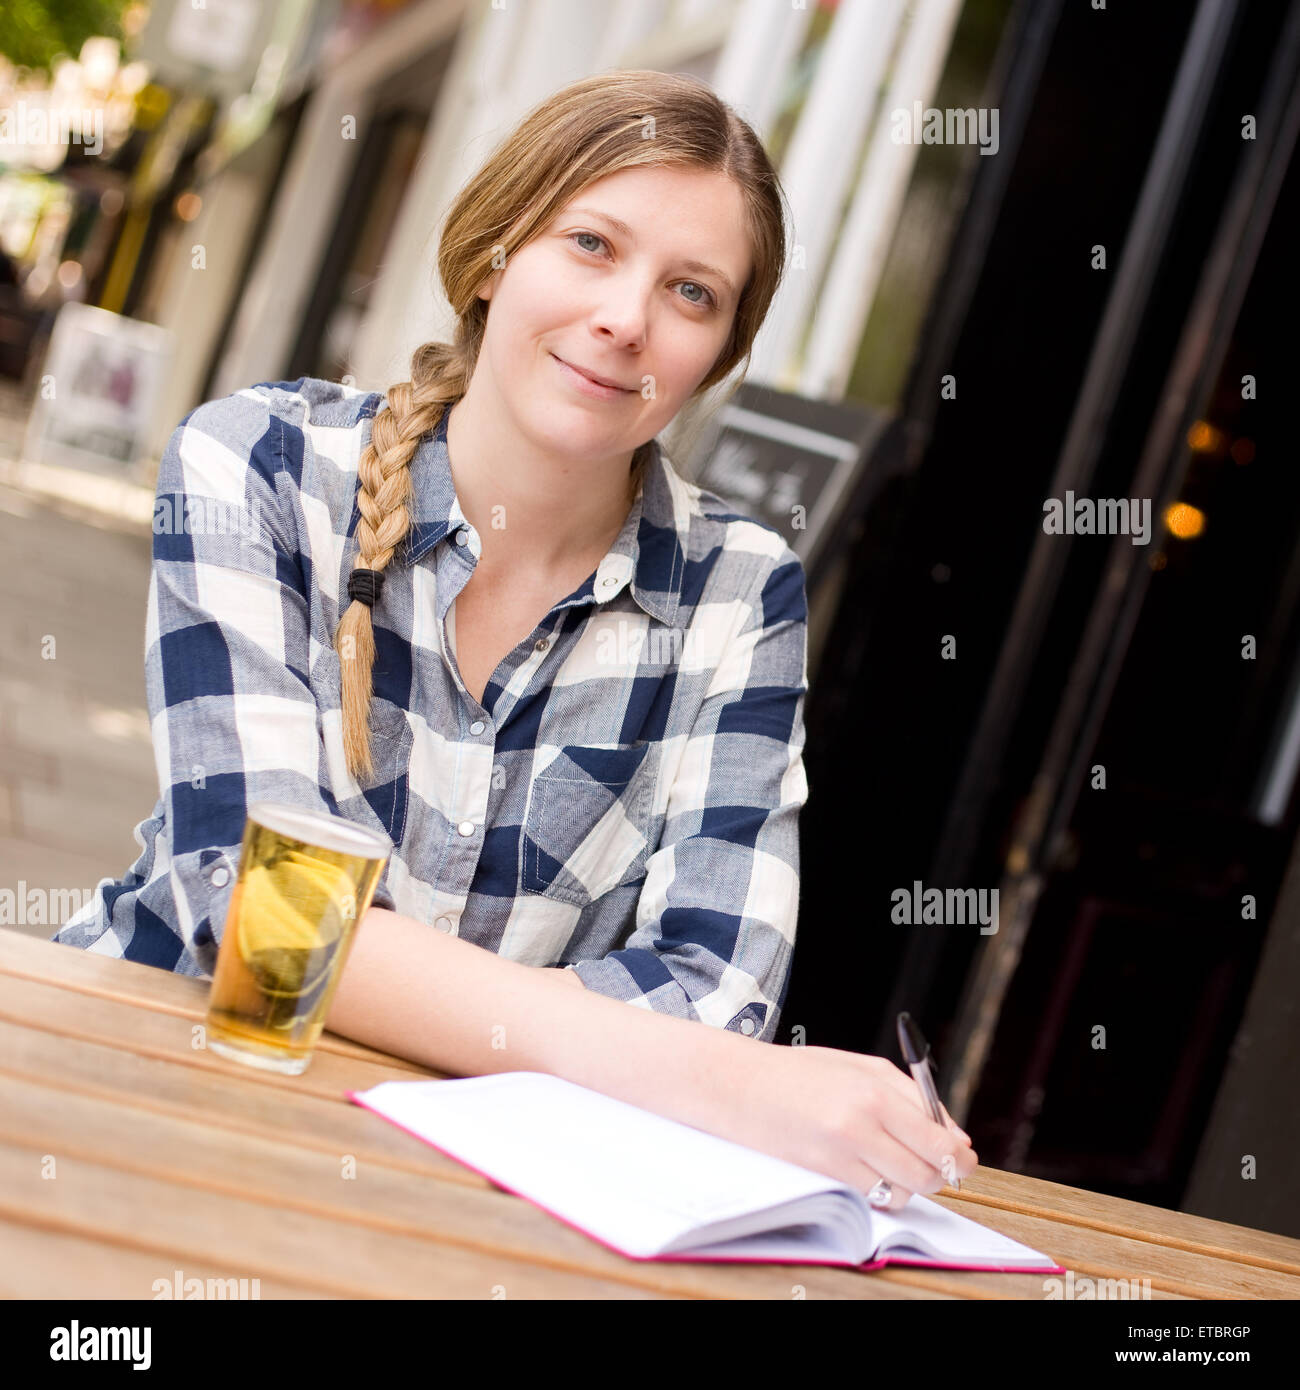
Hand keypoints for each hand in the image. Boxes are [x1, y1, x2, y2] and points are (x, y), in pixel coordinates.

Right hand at [722, 1043, 976, 1210]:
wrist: (741, 1086)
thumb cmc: (801, 1072)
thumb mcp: (862, 1067)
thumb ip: (913, 1097)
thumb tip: (955, 1136)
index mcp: (874, 1093)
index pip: (938, 1141)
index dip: (960, 1156)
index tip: (966, 1157)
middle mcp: (860, 1127)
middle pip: (926, 1173)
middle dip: (940, 1173)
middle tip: (935, 1163)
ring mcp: (840, 1155)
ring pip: (902, 1191)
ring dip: (909, 1183)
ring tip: (895, 1161)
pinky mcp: (824, 1175)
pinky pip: (873, 1198)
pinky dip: (882, 1190)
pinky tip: (871, 1169)